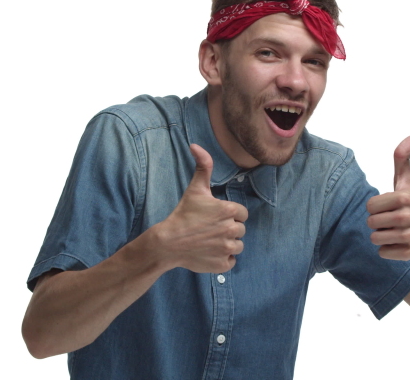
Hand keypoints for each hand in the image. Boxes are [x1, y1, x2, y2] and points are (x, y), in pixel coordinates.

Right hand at [157, 144, 247, 272]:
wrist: (168, 243)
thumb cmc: (183, 214)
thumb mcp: (195, 189)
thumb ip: (203, 166)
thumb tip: (195, 145)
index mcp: (230, 211)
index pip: (242, 214)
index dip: (229, 215)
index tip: (214, 216)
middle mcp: (232, 230)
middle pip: (240, 230)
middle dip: (227, 229)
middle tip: (209, 229)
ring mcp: (227, 248)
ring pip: (238, 246)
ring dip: (227, 244)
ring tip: (210, 241)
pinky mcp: (223, 264)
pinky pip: (231, 261)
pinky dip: (223, 259)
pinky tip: (209, 252)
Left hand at [366, 135, 409, 260]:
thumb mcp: (408, 181)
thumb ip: (403, 158)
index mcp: (404, 197)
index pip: (370, 206)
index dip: (376, 208)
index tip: (390, 207)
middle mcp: (408, 216)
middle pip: (371, 223)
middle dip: (378, 223)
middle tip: (392, 222)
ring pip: (375, 239)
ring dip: (382, 237)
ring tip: (396, 232)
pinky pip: (383, 253)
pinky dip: (388, 250)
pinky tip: (401, 244)